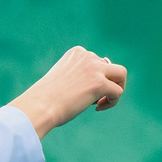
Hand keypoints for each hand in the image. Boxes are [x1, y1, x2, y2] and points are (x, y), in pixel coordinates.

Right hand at [10, 47, 126, 137]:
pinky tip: (97, 108)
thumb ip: (80, 76)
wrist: (40, 106)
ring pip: (121, 74)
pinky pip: (118, 92)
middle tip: (96, 98)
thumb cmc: (47, 98)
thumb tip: (99, 86)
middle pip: (111, 67)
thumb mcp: (63, 79)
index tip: (84, 91)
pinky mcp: (100, 84)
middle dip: (108, 82)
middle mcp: (87, 56)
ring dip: (116, 88)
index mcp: (77, 53)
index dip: (96, 78)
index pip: (97, 61)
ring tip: (101, 101)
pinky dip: (112, 102)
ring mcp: (94, 69)